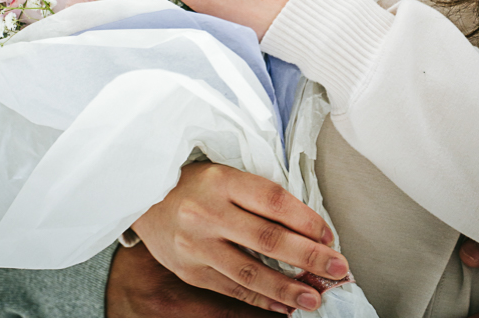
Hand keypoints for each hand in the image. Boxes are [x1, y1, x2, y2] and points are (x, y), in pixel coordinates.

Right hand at [130, 161, 349, 314]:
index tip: (329, 235)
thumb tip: (306, 226)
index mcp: (220, 180)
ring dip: (288, 288)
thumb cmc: (191, 181)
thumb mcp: (222, 172)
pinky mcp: (190, 270)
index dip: (305, 219)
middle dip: (308, 257)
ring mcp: (196, 244)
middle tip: (338, 268)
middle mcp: (208, 212)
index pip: (273, 200)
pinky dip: (261, 299)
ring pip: (250, 271)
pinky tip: (283, 305)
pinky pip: (232, 288)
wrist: (140, 196)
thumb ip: (256, 195)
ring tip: (315, 297)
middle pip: (267, 238)